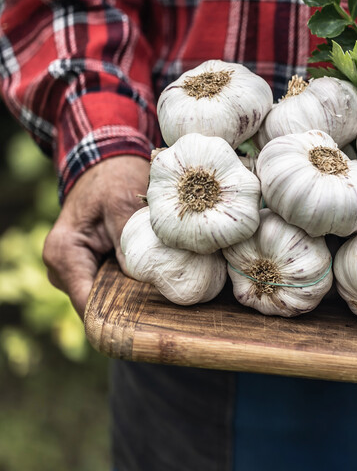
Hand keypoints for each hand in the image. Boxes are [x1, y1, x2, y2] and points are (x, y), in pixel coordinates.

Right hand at [42, 155, 149, 317]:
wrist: (107, 164)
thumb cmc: (113, 179)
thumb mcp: (124, 205)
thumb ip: (130, 245)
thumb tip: (147, 282)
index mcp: (65, 254)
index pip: (88, 302)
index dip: (118, 314)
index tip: (151, 317)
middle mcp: (63, 269)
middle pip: (98, 304)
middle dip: (131, 305)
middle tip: (168, 303)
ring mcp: (76, 271)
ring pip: (107, 298)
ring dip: (134, 294)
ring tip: (164, 285)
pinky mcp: (91, 268)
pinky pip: (112, 286)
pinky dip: (131, 283)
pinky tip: (154, 278)